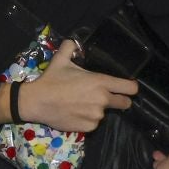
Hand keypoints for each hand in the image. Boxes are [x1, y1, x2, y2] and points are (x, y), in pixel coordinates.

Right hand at [16, 40, 137, 132]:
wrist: (36, 102)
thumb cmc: (51, 80)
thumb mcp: (60, 60)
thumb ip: (70, 48)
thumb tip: (73, 41)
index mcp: (100, 82)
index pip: (130, 88)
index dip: (131, 87)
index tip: (127, 87)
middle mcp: (103, 100)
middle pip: (125, 103)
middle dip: (119, 100)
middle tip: (105, 97)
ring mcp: (96, 115)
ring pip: (105, 113)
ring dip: (97, 109)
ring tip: (80, 105)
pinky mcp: (89, 127)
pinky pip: (93, 123)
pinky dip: (87, 119)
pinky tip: (75, 113)